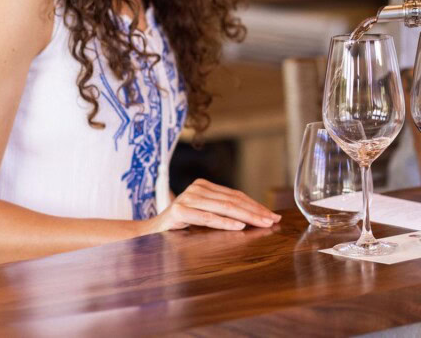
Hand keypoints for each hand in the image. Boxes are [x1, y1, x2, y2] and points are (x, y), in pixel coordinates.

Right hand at [147, 178, 281, 232]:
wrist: (148, 233)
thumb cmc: (178, 226)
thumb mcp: (202, 215)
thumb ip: (220, 212)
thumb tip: (251, 218)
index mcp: (204, 186)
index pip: (235, 195)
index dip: (255, 205)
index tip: (271, 215)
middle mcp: (197, 188)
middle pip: (233, 200)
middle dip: (255, 211)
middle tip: (272, 220)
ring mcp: (187, 198)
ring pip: (224, 207)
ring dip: (246, 216)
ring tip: (262, 223)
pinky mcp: (179, 211)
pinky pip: (207, 217)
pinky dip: (225, 222)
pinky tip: (239, 226)